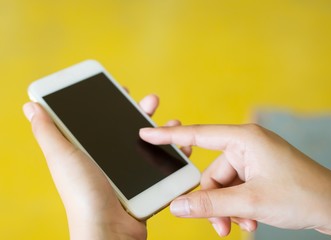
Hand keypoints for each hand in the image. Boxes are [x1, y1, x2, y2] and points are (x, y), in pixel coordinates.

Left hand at [23, 94, 165, 239]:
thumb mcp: (62, 157)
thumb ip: (48, 131)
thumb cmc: (82, 195)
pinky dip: (175, 155)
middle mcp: (109, 160)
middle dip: (142, 111)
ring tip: (174, 122)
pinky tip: (183, 146)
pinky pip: (163, 165)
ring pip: (150, 145)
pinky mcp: (146, 185)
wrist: (109, 231)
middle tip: (152, 101)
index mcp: (88, 151)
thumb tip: (31, 106)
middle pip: (129, 129)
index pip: (101, 120)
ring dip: (163, 131)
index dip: (111, 103)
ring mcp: (129, 173)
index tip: (122, 90)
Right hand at [140, 124, 330, 238]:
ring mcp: (254, 160)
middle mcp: (247, 145)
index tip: (146, 132)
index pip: (199, 134)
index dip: (170, 135)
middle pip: (212, 173)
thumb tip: (178, 206)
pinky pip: (237, 189)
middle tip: (220, 225)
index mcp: (244, 138)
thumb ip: (211, 204)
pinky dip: (239, 207)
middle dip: (214, 201)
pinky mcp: (260, 173)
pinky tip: (251, 222)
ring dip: (228, 209)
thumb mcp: (251, 202)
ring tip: (241, 226)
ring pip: (224, 186)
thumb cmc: (302, 195)